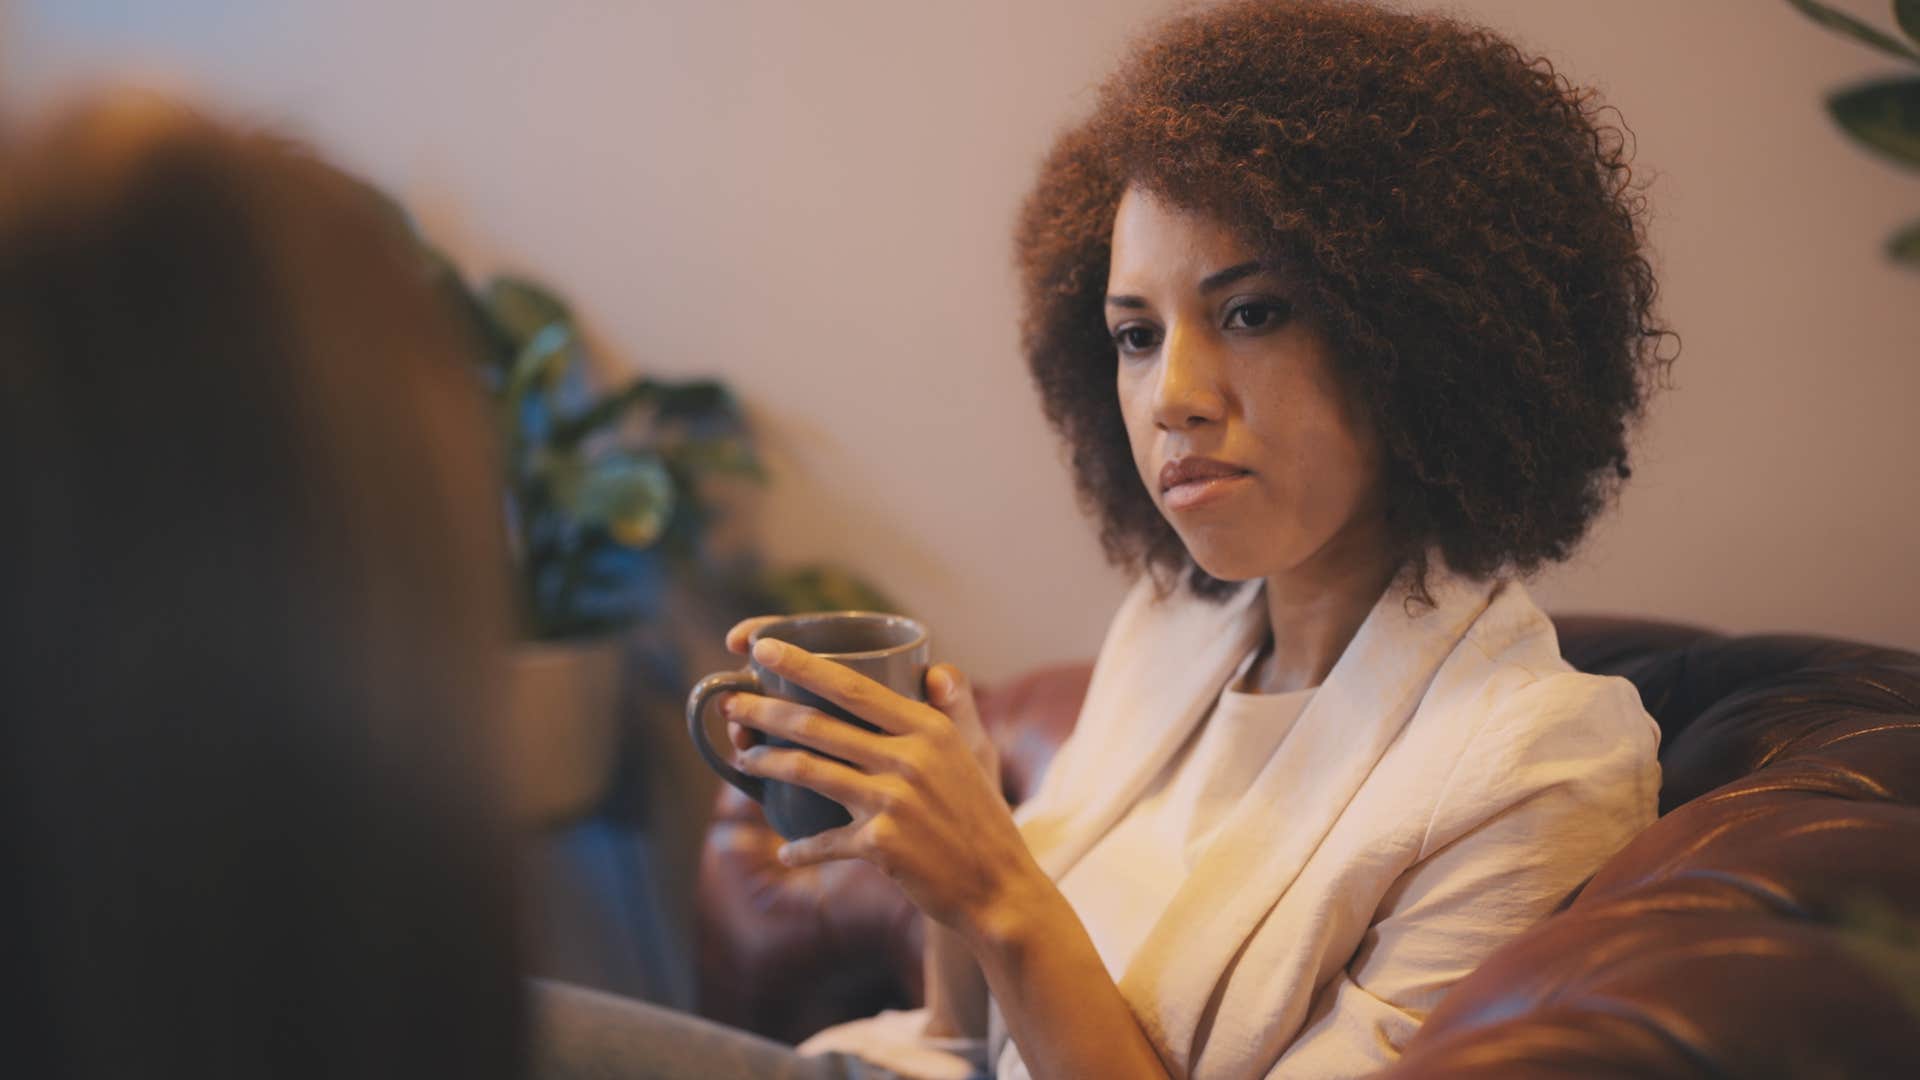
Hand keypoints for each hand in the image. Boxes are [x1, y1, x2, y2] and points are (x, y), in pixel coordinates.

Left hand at [722, 634, 1040, 934]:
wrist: (999, 887)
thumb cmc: (981, 818)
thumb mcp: (974, 753)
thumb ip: (950, 709)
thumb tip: (935, 671)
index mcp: (927, 728)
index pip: (852, 686)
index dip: (801, 665)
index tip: (761, 648)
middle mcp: (908, 758)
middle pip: (818, 725)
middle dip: (765, 711)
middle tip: (731, 703)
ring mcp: (893, 801)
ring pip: (810, 772)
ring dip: (767, 763)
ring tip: (744, 758)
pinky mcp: (881, 844)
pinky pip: (825, 840)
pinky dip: (803, 847)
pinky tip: (787, 851)